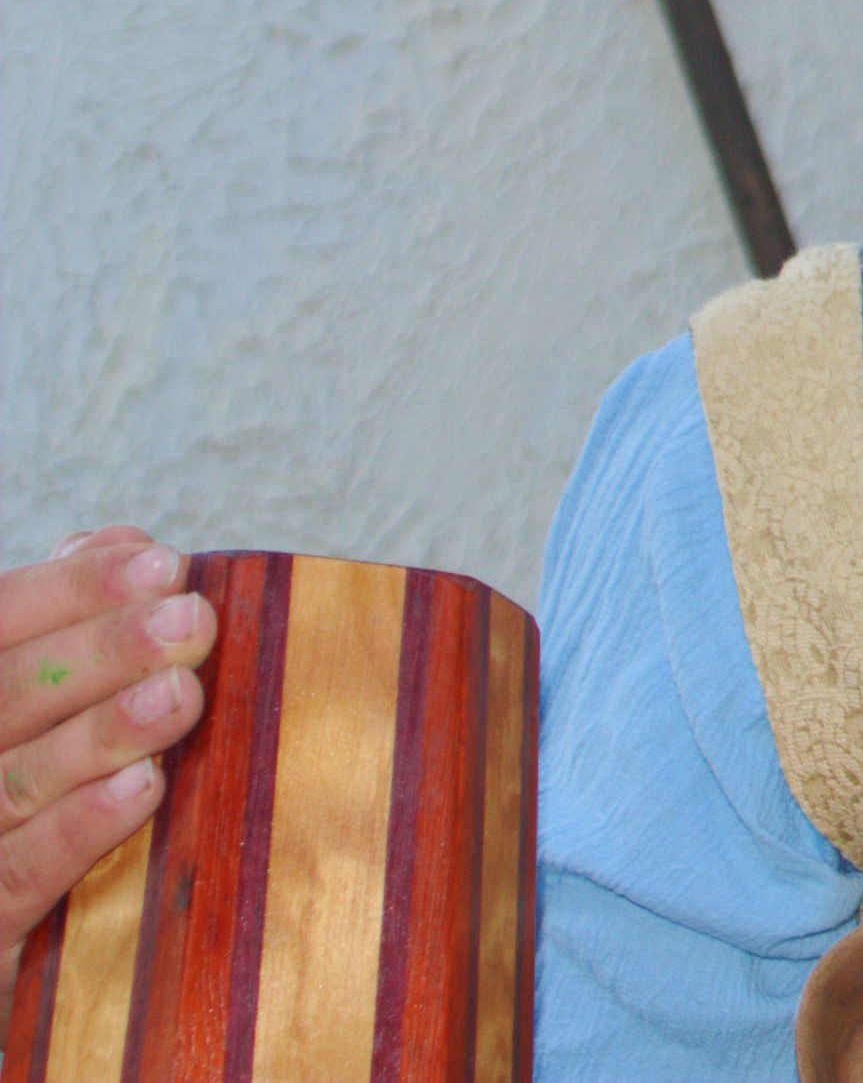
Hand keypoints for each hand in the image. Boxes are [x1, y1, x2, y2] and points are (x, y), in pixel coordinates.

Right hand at [0, 527, 216, 1021]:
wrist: (27, 972)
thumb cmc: (33, 812)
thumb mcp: (47, 712)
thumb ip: (72, 629)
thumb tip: (128, 542)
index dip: (68, 590)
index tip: (165, 564)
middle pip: (1, 697)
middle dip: (98, 652)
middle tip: (191, 622)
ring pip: (10, 784)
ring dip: (98, 734)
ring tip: (178, 695)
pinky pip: (18, 877)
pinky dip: (77, 831)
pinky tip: (141, 791)